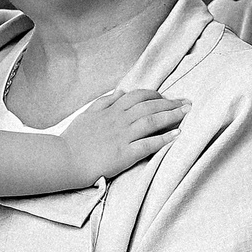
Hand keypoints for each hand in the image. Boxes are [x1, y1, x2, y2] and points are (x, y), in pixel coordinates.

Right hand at [59, 88, 186, 181]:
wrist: (64, 159)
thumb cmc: (74, 139)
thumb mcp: (87, 113)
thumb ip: (105, 101)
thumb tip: (121, 91)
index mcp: (111, 110)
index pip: (138, 96)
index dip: (155, 95)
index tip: (167, 97)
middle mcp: (119, 120)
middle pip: (150, 106)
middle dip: (171, 103)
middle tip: (187, 102)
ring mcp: (122, 137)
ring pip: (152, 121)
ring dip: (172, 116)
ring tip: (187, 113)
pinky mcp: (124, 154)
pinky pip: (148, 144)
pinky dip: (164, 138)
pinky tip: (177, 135)